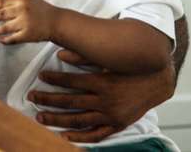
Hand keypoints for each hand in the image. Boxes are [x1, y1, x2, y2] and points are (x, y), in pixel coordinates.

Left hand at [0, 0, 55, 43]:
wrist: (56, 22)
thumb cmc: (40, 9)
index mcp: (21, 0)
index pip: (1, 2)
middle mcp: (22, 10)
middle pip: (0, 14)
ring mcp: (25, 23)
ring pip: (5, 27)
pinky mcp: (28, 35)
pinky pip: (13, 39)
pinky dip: (5, 40)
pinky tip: (0, 40)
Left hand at [27, 49, 174, 142]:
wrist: (158, 81)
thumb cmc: (131, 67)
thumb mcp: (110, 58)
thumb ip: (85, 56)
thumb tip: (61, 52)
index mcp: (104, 82)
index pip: (72, 81)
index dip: (54, 78)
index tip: (40, 75)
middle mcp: (106, 100)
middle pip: (70, 102)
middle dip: (48, 99)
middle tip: (31, 97)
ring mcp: (112, 115)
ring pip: (79, 120)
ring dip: (57, 119)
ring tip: (39, 116)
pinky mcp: (117, 124)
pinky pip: (96, 135)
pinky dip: (80, 137)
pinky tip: (64, 135)